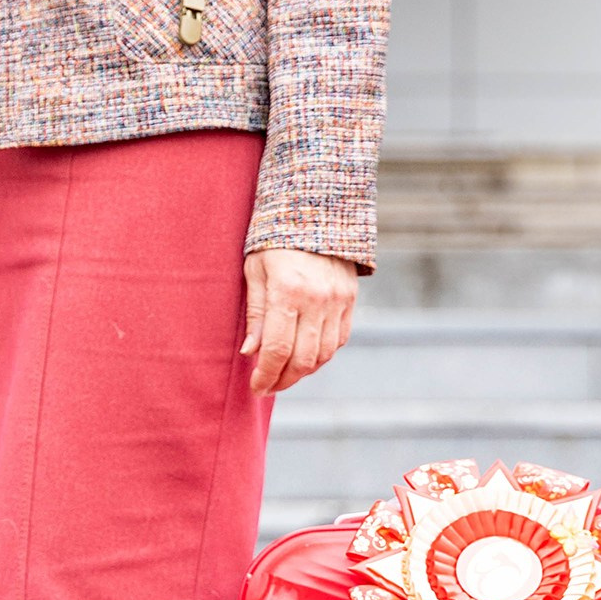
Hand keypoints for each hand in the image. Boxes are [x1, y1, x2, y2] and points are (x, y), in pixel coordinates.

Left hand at [242, 248, 357, 394]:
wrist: (315, 211)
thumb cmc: (274, 240)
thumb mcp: (255, 270)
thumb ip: (255, 314)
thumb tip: (250, 353)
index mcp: (288, 291)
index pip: (277, 349)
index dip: (265, 375)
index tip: (255, 388)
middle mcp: (317, 300)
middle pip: (302, 359)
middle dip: (283, 380)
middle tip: (267, 386)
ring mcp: (338, 301)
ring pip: (323, 355)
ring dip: (303, 372)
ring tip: (284, 374)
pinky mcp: (350, 300)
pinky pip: (339, 340)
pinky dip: (321, 355)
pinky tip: (305, 357)